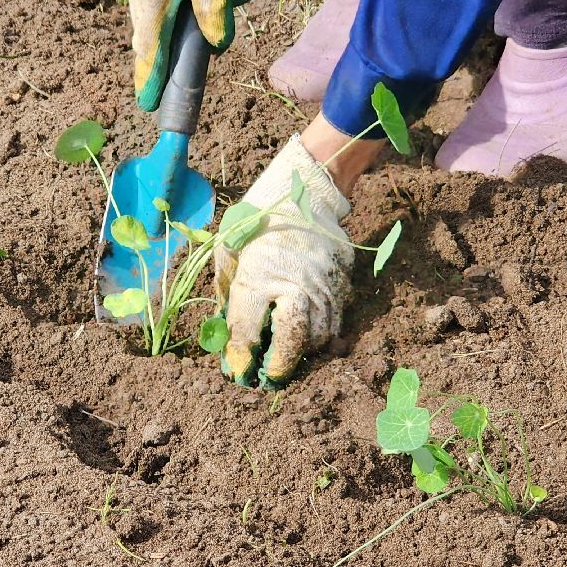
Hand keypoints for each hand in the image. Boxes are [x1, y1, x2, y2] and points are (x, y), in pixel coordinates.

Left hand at [215, 137, 352, 386]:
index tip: (238, 369)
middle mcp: (294, 285)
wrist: (303, 191)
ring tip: (288, 356)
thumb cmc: (258, 220)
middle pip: (293, 342)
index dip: (242, 356)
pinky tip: (308, 335)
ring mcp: (323, 285)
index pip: (248, 331)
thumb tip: (224, 329)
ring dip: (303, 352)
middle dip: (280, 365)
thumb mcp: (228, 250)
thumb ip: (226, 291)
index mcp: (258, 277)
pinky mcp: (342, 282)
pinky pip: (337, 320)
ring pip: (320, 336)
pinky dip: (323, 334)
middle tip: (269, 375)